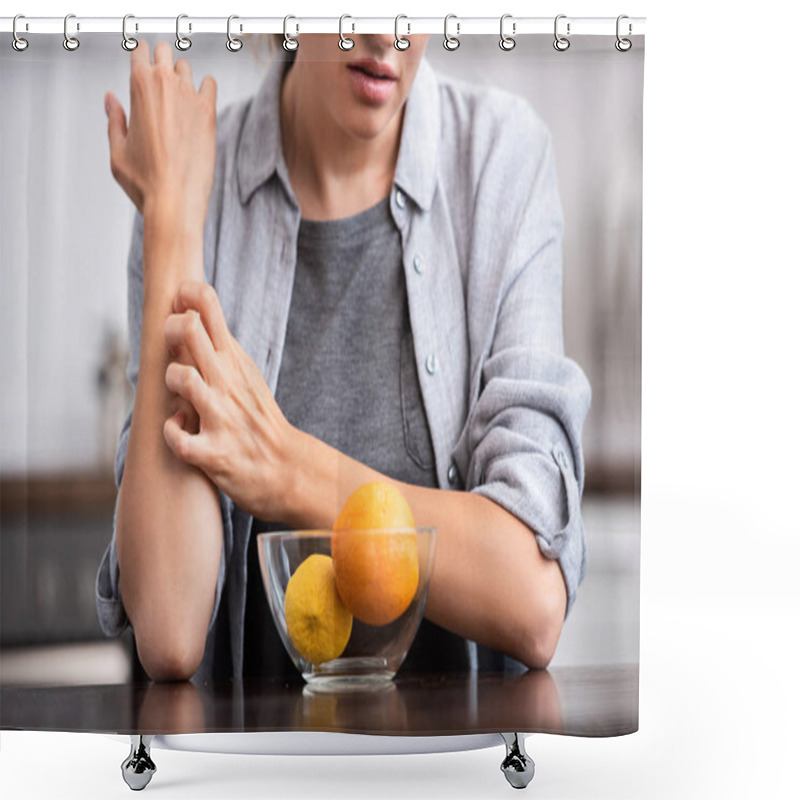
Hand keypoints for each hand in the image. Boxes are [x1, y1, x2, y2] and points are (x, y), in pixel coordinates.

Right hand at [104, 39, 216, 229]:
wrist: (174, 201)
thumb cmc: (145, 182)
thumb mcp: (118, 150)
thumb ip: (114, 120)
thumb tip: (111, 100)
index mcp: (139, 87)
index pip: (140, 50)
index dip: (140, 56)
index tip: (141, 65)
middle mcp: (166, 85)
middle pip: (164, 51)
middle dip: (160, 61)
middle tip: (158, 80)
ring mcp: (190, 97)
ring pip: (186, 67)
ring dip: (180, 76)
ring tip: (177, 97)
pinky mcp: (209, 113)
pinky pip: (210, 84)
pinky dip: (204, 88)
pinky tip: (198, 101)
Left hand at [162, 281, 296, 519]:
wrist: (287, 469)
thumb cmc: (259, 420)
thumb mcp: (246, 375)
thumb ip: (219, 348)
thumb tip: (189, 316)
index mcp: (234, 360)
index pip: (208, 304)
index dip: (185, 295)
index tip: (180, 306)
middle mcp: (226, 382)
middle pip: (187, 329)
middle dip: (170, 329)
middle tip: (174, 346)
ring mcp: (220, 417)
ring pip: (181, 378)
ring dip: (172, 381)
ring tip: (179, 395)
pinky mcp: (213, 453)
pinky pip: (178, 439)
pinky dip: (172, 434)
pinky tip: (180, 432)